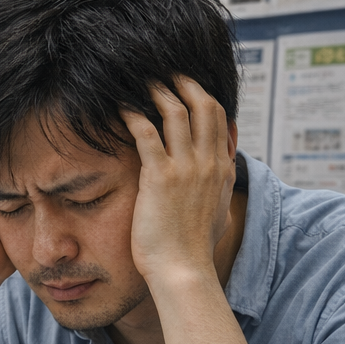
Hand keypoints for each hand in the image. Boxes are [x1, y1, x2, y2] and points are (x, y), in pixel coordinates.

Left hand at [119, 77, 236, 282]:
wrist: (183, 270)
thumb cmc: (194, 249)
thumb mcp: (220, 214)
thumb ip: (222, 191)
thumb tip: (225, 181)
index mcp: (221, 170)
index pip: (219, 118)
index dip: (203, 95)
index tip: (187, 85)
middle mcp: (208, 163)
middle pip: (202, 105)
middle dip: (184, 83)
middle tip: (165, 73)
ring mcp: (186, 168)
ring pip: (175, 112)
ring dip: (157, 91)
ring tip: (140, 82)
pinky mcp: (160, 177)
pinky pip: (145, 132)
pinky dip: (132, 114)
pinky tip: (119, 107)